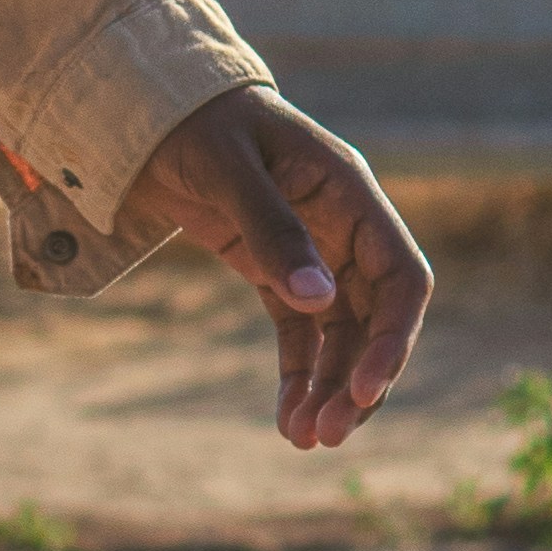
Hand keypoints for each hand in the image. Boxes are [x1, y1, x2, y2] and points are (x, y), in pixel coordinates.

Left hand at [112, 86, 432, 450]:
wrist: (151, 110)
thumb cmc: (194, 124)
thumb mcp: (228, 170)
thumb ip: (272, 231)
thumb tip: (318, 300)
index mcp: (350, 194)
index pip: (401, 278)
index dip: (394, 338)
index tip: (367, 391)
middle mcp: (343, 229)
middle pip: (373, 320)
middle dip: (357, 380)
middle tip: (325, 436)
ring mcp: (312, 253)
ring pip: (339, 336)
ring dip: (328, 388)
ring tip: (302, 439)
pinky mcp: (273, 271)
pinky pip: (300, 334)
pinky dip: (297, 376)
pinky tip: (286, 419)